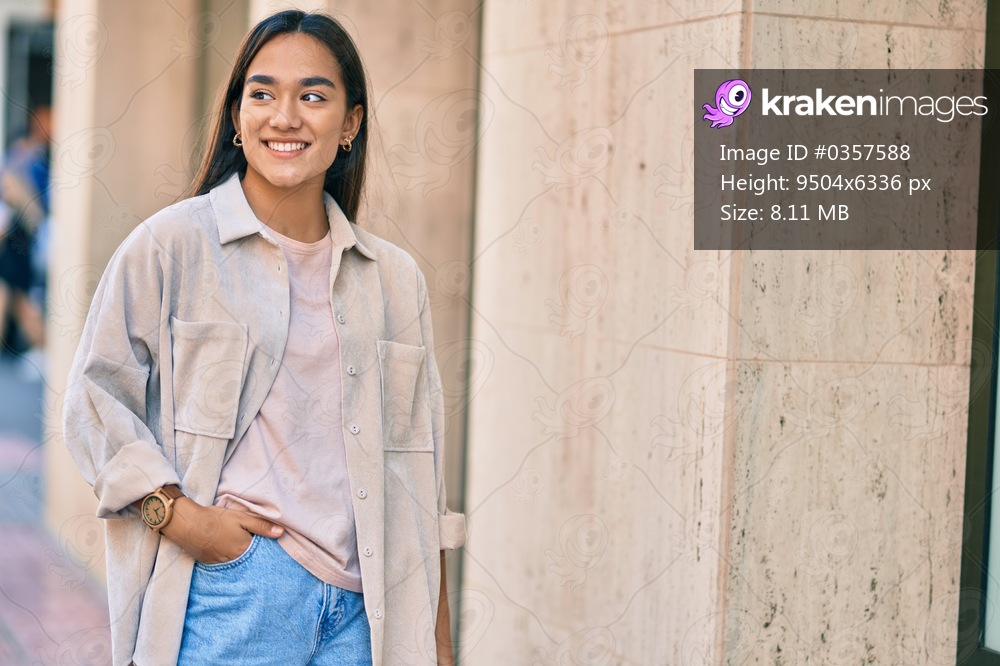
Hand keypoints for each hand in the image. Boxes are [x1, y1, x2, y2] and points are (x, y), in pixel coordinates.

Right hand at [160, 498, 283, 564]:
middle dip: (250, 554)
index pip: (259, 552)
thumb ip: (262, 526)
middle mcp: (233, 560)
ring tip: (233, 545)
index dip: (262, 547)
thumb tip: (281, 533)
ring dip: (236, 556)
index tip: (264, 545)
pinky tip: (221, 547)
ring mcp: (219, 562)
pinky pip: (221, 562)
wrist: (188, 524)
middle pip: (246, 558)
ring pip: (234, 561)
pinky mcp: (207, 562)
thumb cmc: (216, 519)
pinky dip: (224, 556)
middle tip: (248, 545)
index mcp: (243, 549)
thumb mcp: (242, 518)